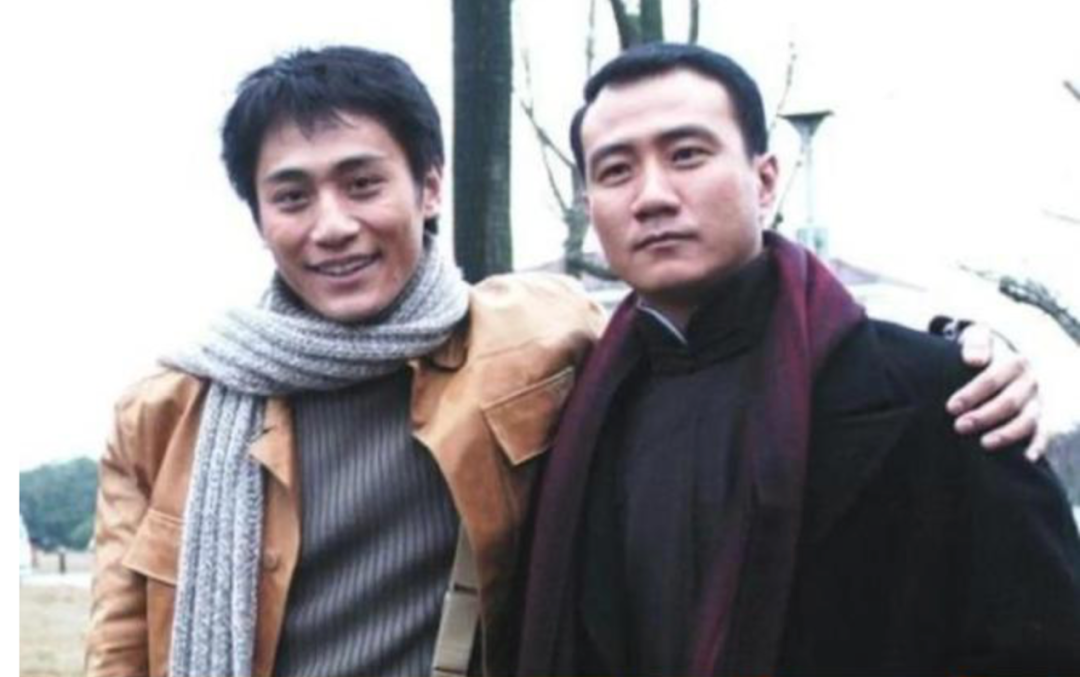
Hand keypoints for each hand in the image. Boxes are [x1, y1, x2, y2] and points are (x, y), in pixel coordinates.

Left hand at [946, 324, 1042, 458]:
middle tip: (959, 427)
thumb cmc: (981, 350)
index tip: (951, 408)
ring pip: (1027, 420)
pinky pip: (1043, 433)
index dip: (971, 394)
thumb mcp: (977, 337)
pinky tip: (1026, 458)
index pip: (992, 379)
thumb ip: (975, 343)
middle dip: (984, 416)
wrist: (999, 357)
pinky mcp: (1041, 417)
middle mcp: (1031, 382)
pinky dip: (1037, 445)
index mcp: (1015, 361)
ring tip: (984, 444)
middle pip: (1009, 402)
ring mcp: (1038, 401)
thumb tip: (973, 361)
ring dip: (1007, 434)